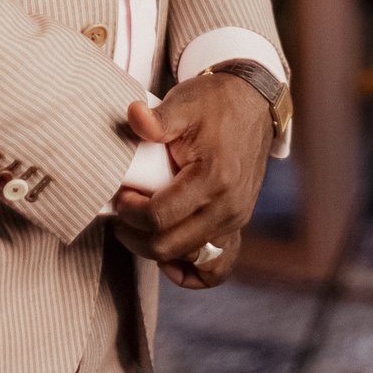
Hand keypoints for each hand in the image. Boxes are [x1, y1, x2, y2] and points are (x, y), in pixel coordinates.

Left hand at [109, 73, 273, 288]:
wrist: (253, 102)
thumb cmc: (214, 102)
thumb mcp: (184, 104)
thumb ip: (156, 118)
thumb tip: (133, 117)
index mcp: (214, 178)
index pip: (159, 218)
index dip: (129, 213)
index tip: (119, 195)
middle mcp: (229, 206)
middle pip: (169, 246)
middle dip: (135, 235)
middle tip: (121, 213)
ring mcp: (237, 218)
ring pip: (188, 258)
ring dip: (156, 249)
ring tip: (140, 227)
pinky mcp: (237, 223)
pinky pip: (216, 266)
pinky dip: (191, 270)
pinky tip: (169, 260)